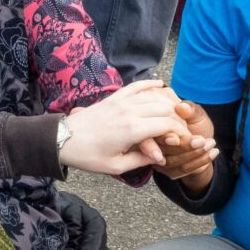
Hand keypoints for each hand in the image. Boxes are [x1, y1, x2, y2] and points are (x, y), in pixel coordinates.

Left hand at [56, 79, 187, 173]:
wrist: (63, 139)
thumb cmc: (88, 156)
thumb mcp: (116, 166)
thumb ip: (140, 160)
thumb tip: (160, 157)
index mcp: (132, 130)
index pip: (167, 125)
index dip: (181, 131)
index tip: (185, 138)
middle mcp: (130, 112)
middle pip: (165, 108)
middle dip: (178, 118)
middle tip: (183, 128)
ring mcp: (122, 102)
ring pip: (154, 96)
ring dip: (168, 103)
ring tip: (177, 113)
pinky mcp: (114, 97)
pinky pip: (136, 86)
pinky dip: (150, 84)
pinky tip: (161, 85)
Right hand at [153, 99, 218, 191]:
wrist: (203, 142)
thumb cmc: (196, 124)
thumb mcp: (196, 114)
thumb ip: (189, 110)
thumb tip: (182, 106)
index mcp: (153, 128)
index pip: (152, 135)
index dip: (166, 136)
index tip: (182, 135)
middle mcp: (152, 146)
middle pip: (163, 150)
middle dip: (184, 146)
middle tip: (202, 140)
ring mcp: (159, 161)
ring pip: (174, 161)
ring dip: (195, 153)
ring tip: (211, 143)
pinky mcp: (169, 172)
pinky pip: (183, 170)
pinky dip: (201, 161)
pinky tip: (214, 152)